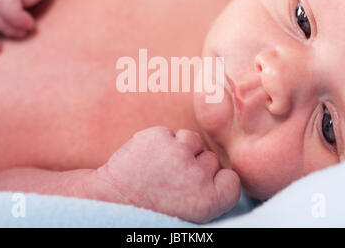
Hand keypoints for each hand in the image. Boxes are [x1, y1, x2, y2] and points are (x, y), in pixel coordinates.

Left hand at [96, 127, 240, 222]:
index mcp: (209, 201)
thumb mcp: (190, 211)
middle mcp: (197, 177)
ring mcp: (177, 153)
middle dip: (194, 165)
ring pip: (193, 140)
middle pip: (212, 158)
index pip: (232, 179)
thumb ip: (210, 191)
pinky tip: (147, 157)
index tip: (196, 189)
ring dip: (180, 149)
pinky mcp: (159, 137)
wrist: (113, 198)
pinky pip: (170, 132)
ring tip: (160, 168)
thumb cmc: (153, 205)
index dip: (214, 181)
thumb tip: (223, 164)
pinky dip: (160, 141)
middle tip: (171, 182)